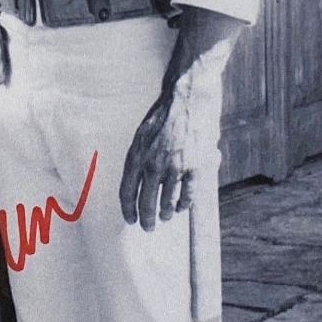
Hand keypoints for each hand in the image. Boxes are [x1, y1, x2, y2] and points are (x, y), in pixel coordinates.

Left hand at [119, 72, 221, 230]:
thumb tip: (140, 180)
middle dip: (146, 218)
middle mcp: (152, 164)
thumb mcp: (144, 134)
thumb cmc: (165, 113)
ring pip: (167, 202)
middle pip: (146, 202)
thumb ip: (142, 157)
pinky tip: (181, 207)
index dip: (128, 209)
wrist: (188, 95)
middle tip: (148, 227)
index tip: (130, 219)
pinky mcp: (195, 167)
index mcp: (136, 155)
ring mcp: (174, 167)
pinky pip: (187, 195)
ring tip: (165, 217)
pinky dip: (183, 204)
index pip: (127, 191)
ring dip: (165, 213)